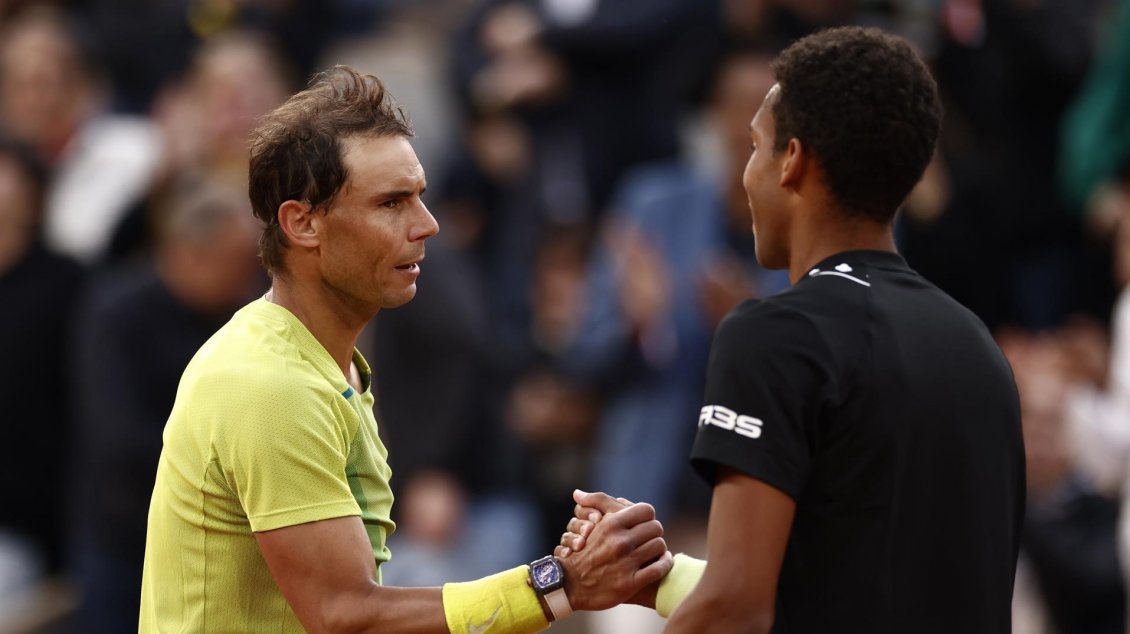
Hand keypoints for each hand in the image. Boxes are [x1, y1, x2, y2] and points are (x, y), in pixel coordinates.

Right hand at [555, 494, 671, 610]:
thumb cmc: (581, 552)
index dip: (647, 516)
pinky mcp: (631, 583)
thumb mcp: (585, 524)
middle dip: (654, 532)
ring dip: (659, 548)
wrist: (570, 586)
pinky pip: (659, 568)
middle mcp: (619, 542)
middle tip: (650, 537)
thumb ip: (593, 506)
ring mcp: (626, 563)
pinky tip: (662, 562)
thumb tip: (579, 493)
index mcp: (611, 524)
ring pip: (659, 546)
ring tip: (655, 550)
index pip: (646, 510)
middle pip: (656, 527)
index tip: (644, 523)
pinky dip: (664, 563)